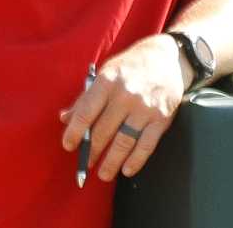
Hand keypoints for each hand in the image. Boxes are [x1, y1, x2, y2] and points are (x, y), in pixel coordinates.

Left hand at [60, 34, 186, 182]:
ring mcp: (145, 108)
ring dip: (112, 161)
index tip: (68, 145)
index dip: (75, 131)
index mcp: (107, 81)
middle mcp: (126, 95)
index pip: (86, 111)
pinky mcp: (162, 119)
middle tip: (85, 164)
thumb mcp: (104, 73)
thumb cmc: (129, 67)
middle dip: (92, 150)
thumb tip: (65, 118)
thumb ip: (85, 97)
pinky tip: (127, 170)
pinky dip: (136, 160)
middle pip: (104, 129)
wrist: (167, 59)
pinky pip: (147, 144)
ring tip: (103, 173)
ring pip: (125, 141)